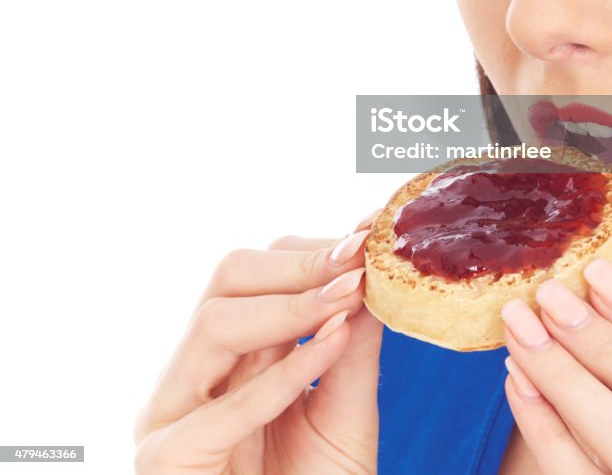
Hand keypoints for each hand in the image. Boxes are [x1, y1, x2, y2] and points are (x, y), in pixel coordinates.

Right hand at [134, 212, 382, 474]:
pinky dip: (280, 374)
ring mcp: (171, 414)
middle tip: (355, 255)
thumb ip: (349, 344)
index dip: (312, 250)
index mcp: (229, 355)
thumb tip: (368, 272)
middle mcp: (194, 375)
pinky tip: (331, 345)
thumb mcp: (345, 409)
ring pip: (213, 323)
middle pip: (226, 280)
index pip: (257, 273)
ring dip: (289, 306)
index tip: (367, 235)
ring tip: (347, 296)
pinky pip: (220, 409)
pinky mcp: (167, 460)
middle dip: (295, 263)